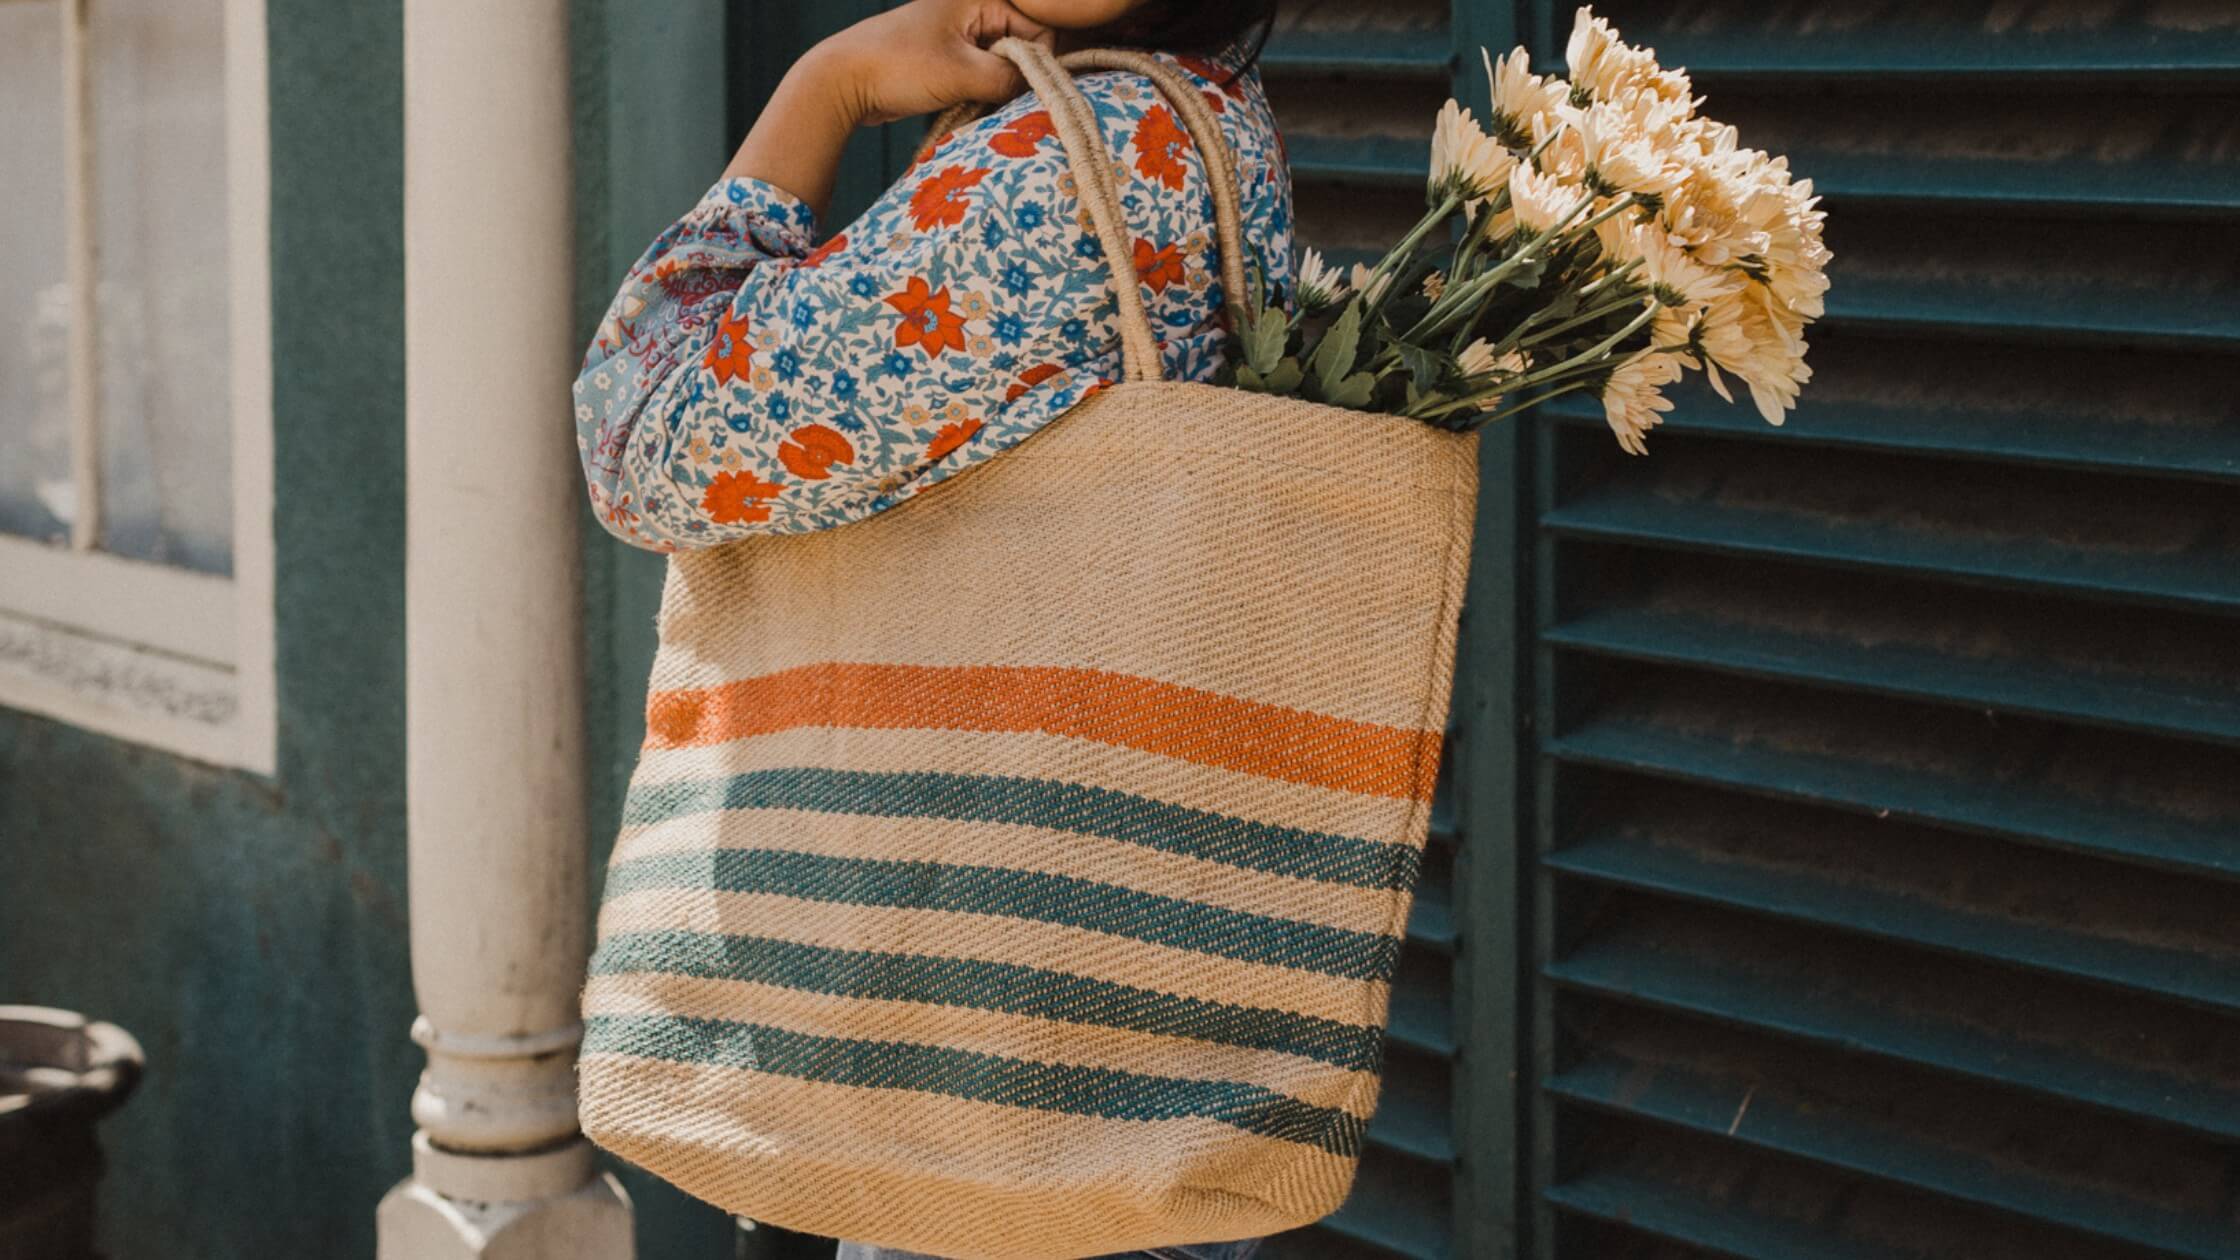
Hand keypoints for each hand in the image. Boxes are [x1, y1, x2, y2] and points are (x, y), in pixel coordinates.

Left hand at [804, 0, 1053, 126]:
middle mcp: (973, 12)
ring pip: (1003, 68)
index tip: (1024, 90)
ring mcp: (960, 36)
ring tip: (975, 103)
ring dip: (996, 91)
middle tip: (996, 100)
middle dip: (1016, 79)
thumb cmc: (898, 67)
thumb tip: (1045, 90)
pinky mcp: (948, 60)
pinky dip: (981, 96)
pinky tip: (966, 108)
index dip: (1038, 64)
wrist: (842, 81)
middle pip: (1023, 49)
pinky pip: (982, 79)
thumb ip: (1010, 78)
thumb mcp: (962, 74)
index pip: (1039, 31)